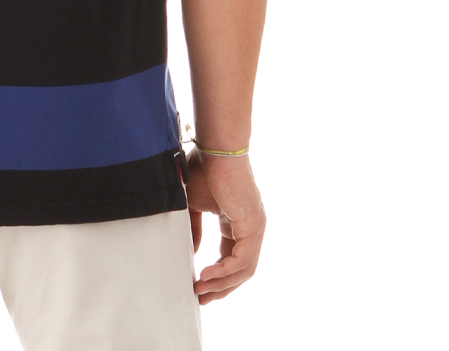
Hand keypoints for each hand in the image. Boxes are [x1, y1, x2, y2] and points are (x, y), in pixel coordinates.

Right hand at [185, 148, 265, 303]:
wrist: (215, 149)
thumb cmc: (204, 168)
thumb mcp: (194, 204)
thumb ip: (195, 228)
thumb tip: (193, 250)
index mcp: (239, 221)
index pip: (232, 257)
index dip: (217, 274)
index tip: (198, 284)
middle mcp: (252, 227)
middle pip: (241, 269)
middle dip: (221, 287)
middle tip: (202, 298)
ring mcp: (255, 227)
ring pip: (243, 269)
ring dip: (222, 283)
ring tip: (201, 290)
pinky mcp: (253, 225)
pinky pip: (242, 260)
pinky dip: (224, 271)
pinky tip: (207, 275)